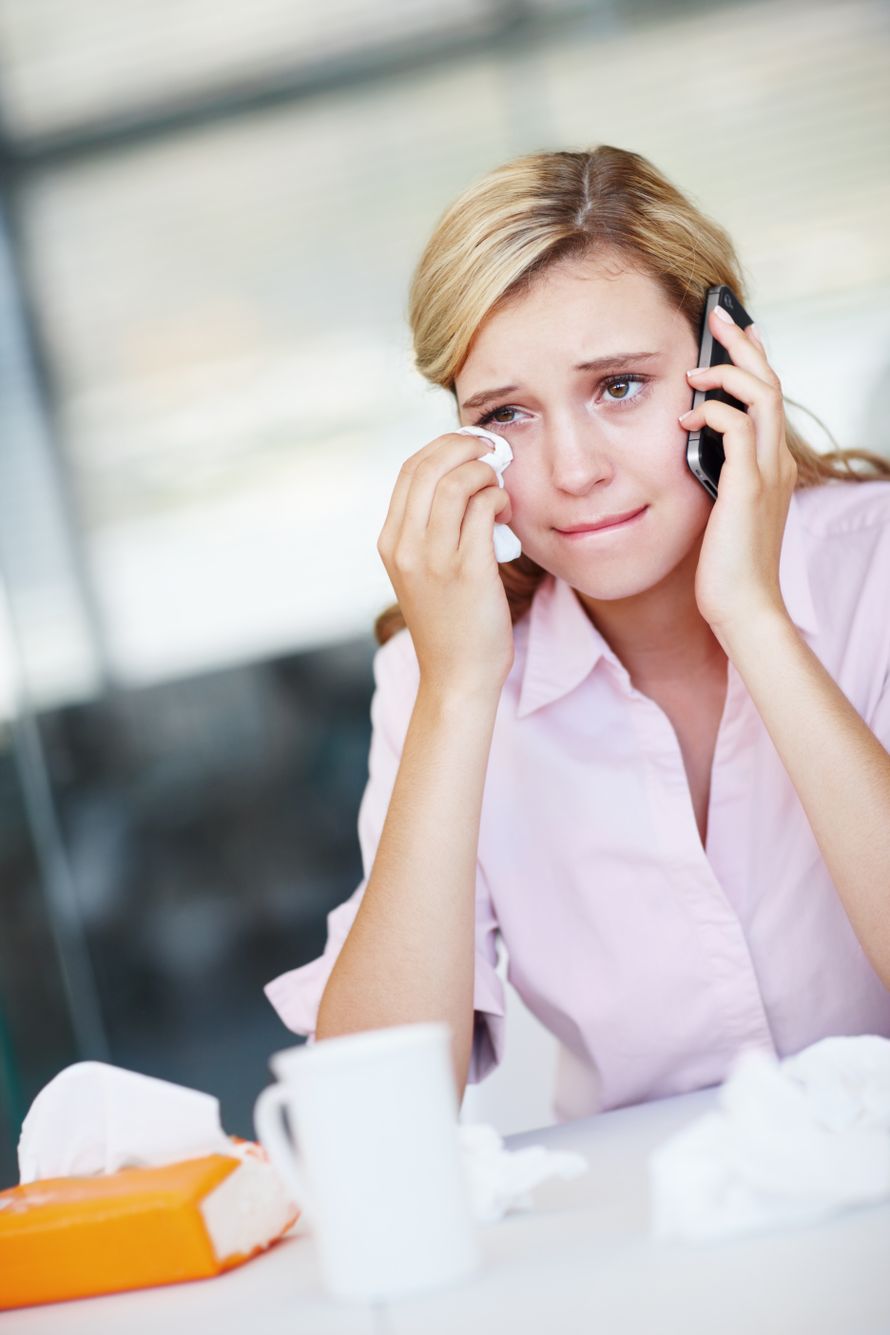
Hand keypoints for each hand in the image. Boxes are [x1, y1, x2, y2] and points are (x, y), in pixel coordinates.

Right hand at [376, 433, 515, 697]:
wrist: (457, 676)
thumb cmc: (449, 623)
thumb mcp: (421, 572)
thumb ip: (429, 530)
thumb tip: (460, 482)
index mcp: (390, 542)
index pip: (409, 471)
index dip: (442, 447)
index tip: (469, 447)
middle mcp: (405, 546)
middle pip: (429, 466)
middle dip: (465, 447)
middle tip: (492, 451)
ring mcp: (434, 558)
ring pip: (457, 482)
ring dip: (486, 472)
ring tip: (500, 484)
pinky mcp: (467, 570)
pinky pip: (484, 509)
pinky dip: (499, 498)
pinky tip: (507, 510)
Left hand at [680, 306, 797, 647]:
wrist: (742, 607)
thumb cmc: (726, 566)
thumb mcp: (719, 510)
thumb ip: (714, 477)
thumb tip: (688, 450)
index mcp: (772, 465)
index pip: (768, 397)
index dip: (753, 359)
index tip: (732, 333)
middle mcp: (776, 462)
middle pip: (770, 381)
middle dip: (743, 343)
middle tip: (717, 315)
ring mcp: (766, 472)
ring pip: (762, 395)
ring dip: (728, 370)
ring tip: (696, 364)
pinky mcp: (748, 487)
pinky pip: (738, 429)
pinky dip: (713, 413)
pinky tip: (686, 420)